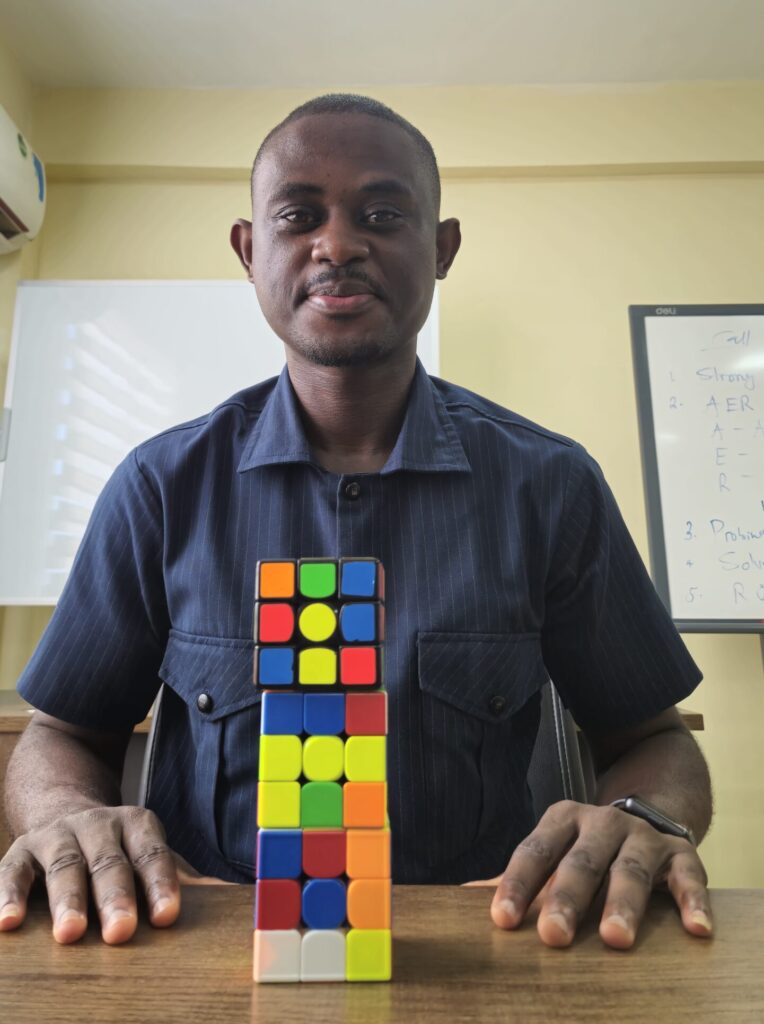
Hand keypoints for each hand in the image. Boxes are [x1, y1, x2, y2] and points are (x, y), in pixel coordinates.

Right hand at [0, 805, 181, 944]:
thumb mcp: (149, 851)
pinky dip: (8, 895)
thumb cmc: (117, 846)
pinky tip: (8, 923)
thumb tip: (232, 902)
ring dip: (67, 900)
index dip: (160, 884)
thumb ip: (183, 877)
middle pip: (109, 862)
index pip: (152, 853)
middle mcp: (97, 825)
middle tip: (121, 932)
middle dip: (116, 897)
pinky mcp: (20, 850)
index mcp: (136, 824)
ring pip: (64, 866)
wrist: (62, 804)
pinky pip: (12, 872)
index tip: (168, 916)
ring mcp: (57, 835)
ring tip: (71, 934)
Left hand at [490, 800, 711, 948]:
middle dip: (566, 898)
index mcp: (563, 819)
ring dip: (623, 904)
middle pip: (581, 861)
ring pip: (630, 870)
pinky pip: (689, 877)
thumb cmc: (588, 849)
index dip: (517, 885)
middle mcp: (603, 823)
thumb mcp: (553, 853)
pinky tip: (696, 928)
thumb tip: (457, 896)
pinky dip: (693, 901)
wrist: (651, 817)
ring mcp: (643, 837)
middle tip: (553, 936)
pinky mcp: (682, 855)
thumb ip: (516, 878)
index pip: (535, 851)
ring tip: (615, 939)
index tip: (500, 919)